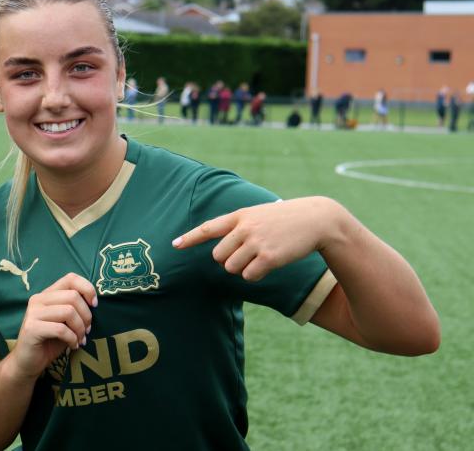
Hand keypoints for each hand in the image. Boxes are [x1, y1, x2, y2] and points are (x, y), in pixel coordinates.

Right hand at [6, 273, 96, 380]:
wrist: (28, 363)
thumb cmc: (49, 342)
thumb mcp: (65, 322)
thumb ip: (75, 309)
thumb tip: (94, 302)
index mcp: (47, 294)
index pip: (70, 278)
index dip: (87, 289)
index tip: (94, 305)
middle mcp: (38, 299)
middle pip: (73, 296)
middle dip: (86, 315)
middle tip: (87, 330)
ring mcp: (33, 313)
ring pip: (69, 312)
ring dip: (80, 329)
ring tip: (80, 339)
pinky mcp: (32, 328)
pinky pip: (61, 329)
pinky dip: (72, 339)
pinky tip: (73, 346)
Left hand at [173, 196, 341, 281]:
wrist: (316, 219)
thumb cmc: (285, 219)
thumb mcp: (259, 215)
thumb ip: (239, 227)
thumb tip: (221, 253)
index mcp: (240, 216)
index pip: (209, 227)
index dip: (190, 238)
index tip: (175, 245)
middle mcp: (244, 228)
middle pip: (218, 257)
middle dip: (229, 261)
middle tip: (248, 254)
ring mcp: (256, 242)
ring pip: (231, 268)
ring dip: (243, 269)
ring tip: (260, 257)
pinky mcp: (269, 257)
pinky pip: (249, 276)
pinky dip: (255, 275)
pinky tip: (268, 264)